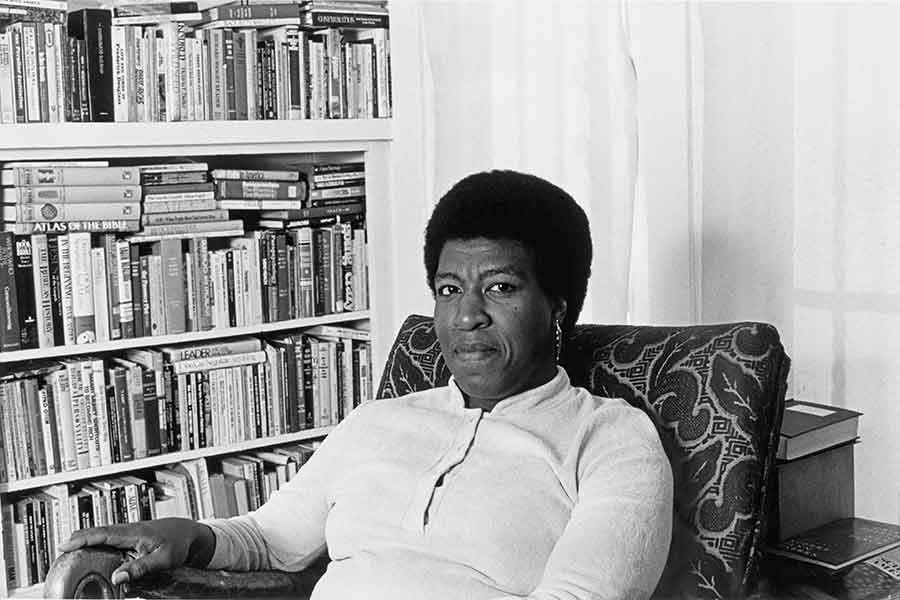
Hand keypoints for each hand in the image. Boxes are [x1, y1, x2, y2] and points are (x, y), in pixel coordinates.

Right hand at [58, 518, 215, 585]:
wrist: (190, 533)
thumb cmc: (179, 543)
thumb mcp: (163, 559)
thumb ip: (141, 567)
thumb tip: (117, 577)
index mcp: (133, 533)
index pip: (103, 534)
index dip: (83, 539)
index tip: (65, 545)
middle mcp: (128, 530)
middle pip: (98, 533)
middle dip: (78, 539)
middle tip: (60, 551)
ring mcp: (129, 533)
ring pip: (103, 535)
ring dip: (87, 541)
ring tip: (69, 553)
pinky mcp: (131, 538)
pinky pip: (110, 539)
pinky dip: (97, 544)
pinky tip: (91, 553)